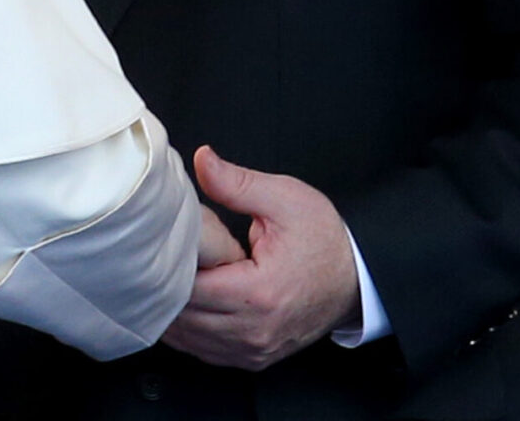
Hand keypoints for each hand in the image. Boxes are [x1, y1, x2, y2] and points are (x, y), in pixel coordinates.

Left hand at [160, 145, 360, 370]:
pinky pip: (206, 352)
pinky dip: (190, 331)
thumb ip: (236, 182)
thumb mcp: (285, 199)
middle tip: (162, 257)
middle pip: (183, 317)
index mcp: (259, 293)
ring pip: (190, 340)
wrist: (357, 277)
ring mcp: (255, 350)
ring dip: (175, 311)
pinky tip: (187, 305)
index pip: (189, 288)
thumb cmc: (324, 239)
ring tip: (171, 278)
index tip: (166, 243)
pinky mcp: (255, 358)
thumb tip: (201, 161)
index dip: (170, 264)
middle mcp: (254, 330)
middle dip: (166, 287)